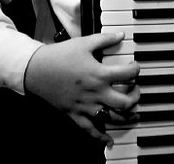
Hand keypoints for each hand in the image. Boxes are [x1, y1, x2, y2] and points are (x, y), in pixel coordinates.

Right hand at [24, 32, 139, 143]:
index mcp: (99, 74)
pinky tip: (109, 139)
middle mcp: (95, 93)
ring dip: (126, 117)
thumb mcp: (84, 43)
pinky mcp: (74, 114)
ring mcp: (85, 106)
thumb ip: (105, 39)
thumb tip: (121, 35)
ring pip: (112, 118)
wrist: (36, 69)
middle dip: (136, 97)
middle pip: (125, 102)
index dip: (136, 69)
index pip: (127, 75)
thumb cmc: (59, 55)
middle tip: (136, 91)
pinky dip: (102, 137)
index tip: (135, 67)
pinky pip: (91, 131)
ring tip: (132, 113)